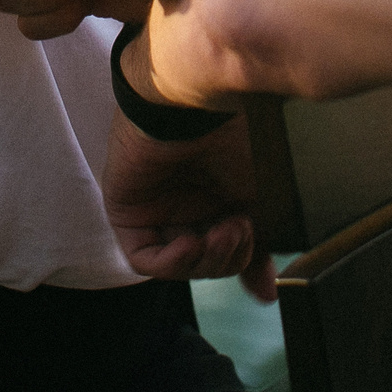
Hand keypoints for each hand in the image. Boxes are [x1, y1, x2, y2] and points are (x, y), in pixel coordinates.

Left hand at [104, 104, 276, 302]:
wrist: (199, 100)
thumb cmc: (234, 131)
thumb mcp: (260, 196)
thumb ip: (258, 246)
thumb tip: (264, 291)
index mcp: (219, 192)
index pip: (228, 248)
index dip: (245, 265)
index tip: (263, 276)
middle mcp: (188, 200)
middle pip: (206, 260)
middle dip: (228, 258)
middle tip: (241, 231)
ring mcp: (157, 205)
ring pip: (177, 263)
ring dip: (205, 260)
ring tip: (222, 233)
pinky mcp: (127, 208)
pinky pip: (144, 257)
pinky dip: (170, 262)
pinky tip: (191, 243)